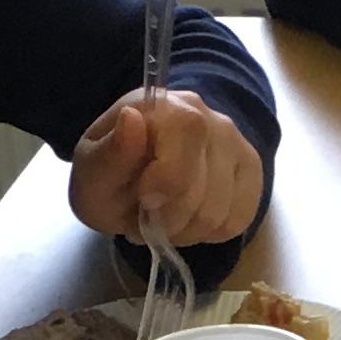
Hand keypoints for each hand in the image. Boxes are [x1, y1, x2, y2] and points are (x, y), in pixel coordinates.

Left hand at [71, 88, 262, 249]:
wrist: (134, 176)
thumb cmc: (110, 174)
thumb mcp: (91, 170)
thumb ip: (108, 152)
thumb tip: (132, 119)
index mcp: (166, 106)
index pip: (188, 132)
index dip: (169, 178)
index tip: (143, 200)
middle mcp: (211, 118)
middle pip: (205, 186)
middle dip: (169, 218)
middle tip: (144, 221)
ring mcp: (236, 145)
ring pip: (221, 211)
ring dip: (186, 231)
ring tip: (164, 223)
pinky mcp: (249, 172)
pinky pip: (238, 218)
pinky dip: (209, 233)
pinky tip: (188, 222)